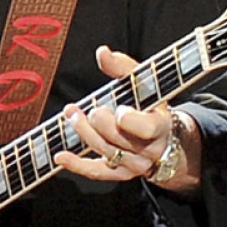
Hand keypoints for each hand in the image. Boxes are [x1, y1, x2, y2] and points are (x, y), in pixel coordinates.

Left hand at [54, 46, 199, 194]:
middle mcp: (149, 149)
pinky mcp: (120, 174)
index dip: (130, 121)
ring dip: (83, 131)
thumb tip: (102, 52)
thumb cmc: (152, 106)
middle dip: (99, 122)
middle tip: (89, 109)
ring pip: (105, 152)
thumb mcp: (145, 84)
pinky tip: (60, 156)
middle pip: (119, 139)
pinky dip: (76, 165)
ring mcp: (134, 164)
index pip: (147, 128)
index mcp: (160, 125)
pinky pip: (97, 172)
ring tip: (71, 113)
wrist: (165, 138)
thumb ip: (123, 68)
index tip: (120, 110)